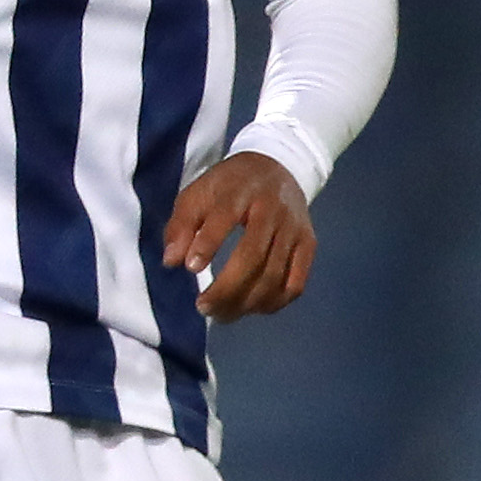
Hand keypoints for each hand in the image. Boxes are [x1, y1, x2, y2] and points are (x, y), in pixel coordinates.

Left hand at [164, 151, 314, 322]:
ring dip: (245, 303)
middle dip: (226, 288)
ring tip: (221, 314)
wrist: (279, 166)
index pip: (225, 216)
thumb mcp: (199, 193)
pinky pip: (295, 284)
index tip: (191, 269)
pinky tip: (251, 308)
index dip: (208, 244)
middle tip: (203, 307)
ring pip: (274, 276)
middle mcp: (273, 210)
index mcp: (241, 190)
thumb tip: (172, 262)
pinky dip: (273, 303)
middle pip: (253, 256)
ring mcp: (294, 229)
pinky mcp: (308, 245)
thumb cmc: (230, 185)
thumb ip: (181, 225)